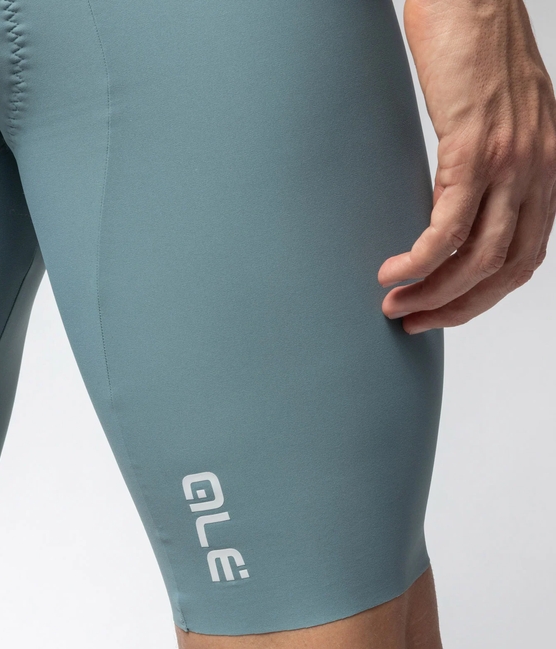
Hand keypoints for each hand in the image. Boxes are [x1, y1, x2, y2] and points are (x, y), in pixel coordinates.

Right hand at [378, 0, 555, 333]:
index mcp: (546, 167)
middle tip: (413, 319)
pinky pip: (447, 227)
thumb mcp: (497, 117)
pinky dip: (418, 260)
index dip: (483, 297)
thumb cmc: (476, 45)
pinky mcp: (475, 149)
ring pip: (477, 259)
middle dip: (456, 308)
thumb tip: (449, 204)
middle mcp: (538, 169)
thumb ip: (488, 164)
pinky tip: (392, 270)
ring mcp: (511, 161)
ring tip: (395, 303)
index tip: (443, 310)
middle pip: (504, 270)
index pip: (524, 257)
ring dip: (432, 294)